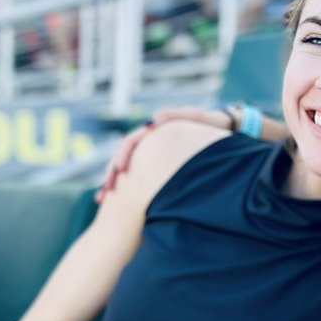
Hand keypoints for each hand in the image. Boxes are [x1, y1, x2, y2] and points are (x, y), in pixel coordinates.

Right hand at [96, 107, 234, 201]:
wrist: (218, 130)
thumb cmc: (208, 124)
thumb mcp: (194, 117)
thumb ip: (176, 116)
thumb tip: (155, 118)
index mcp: (152, 132)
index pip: (130, 144)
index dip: (123, 157)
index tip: (121, 171)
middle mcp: (148, 144)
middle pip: (122, 159)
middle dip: (111, 176)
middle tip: (104, 193)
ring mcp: (151, 156)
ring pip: (128, 171)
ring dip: (114, 183)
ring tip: (102, 199)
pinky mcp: (157, 168)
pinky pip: (140, 179)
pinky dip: (129, 190)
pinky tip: (120, 204)